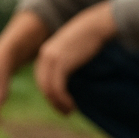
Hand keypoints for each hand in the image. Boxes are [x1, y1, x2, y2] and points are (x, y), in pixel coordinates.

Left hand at [33, 0, 116, 114]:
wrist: (96, 25)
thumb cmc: (89, 38)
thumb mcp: (72, 50)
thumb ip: (66, 61)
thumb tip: (69, 77)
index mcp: (45, 54)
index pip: (42, 79)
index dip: (51, 94)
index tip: (62, 103)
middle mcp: (44, 56)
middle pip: (43, 86)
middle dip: (53, 102)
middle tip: (65, 112)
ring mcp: (51, 60)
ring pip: (48, 90)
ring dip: (58, 104)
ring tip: (69, 111)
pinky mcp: (61, 64)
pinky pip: (56, 88)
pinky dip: (62, 100)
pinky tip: (71, 105)